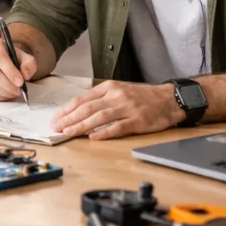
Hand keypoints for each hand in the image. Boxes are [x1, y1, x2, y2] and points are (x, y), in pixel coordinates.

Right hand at [0, 36, 37, 100]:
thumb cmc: (10, 59)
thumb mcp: (23, 57)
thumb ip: (29, 64)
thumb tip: (25, 75)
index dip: (10, 71)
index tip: (21, 82)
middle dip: (9, 85)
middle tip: (19, 91)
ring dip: (5, 92)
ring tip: (14, 93)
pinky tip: (6, 94)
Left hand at [51, 81, 186, 139]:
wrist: (169, 98)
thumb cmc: (142, 96)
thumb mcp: (119, 90)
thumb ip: (101, 99)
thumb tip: (78, 111)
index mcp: (109, 87)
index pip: (82, 99)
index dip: (67, 110)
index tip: (56, 118)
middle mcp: (116, 96)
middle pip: (87, 108)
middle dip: (69, 119)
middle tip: (57, 128)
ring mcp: (127, 108)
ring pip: (99, 117)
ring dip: (81, 126)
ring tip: (69, 133)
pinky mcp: (138, 120)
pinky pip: (118, 127)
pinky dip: (104, 132)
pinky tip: (93, 137)